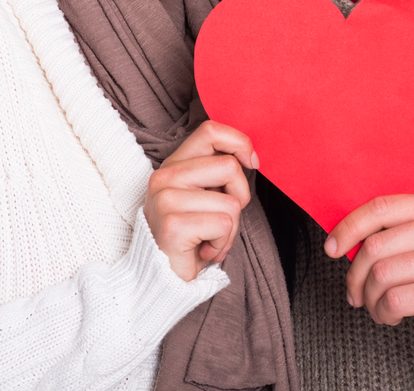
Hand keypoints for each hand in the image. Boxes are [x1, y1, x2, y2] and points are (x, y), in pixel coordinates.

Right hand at [143, 121, 257, 281]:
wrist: (161, 282)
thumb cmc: (190, 239)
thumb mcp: (203, 197)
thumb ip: (217, 174)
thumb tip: (251, 158)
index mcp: (173, 165)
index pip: (210, 131)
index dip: (240, 142)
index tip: (252, 163)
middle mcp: (164, 177)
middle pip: (229, 167)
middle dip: (240, 197)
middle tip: (222, 220)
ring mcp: (165, 200)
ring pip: (231, 202)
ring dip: (230, 229)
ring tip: (209, 240)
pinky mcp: (173, 225)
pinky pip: (223, 225)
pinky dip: (223, 243)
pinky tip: (204, 251)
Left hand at [324, 193, 413, 338]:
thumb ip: (395, 230)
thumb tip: (341, 241)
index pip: (380, 208)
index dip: (349, 228)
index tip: (331, 248)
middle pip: (375, 246)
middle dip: (355, 275)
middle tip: (355, 293)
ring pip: (382, 275)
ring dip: (369, 298)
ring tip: (376, 306)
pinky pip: (396, 300)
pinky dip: (383, 312)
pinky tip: (390, 316)